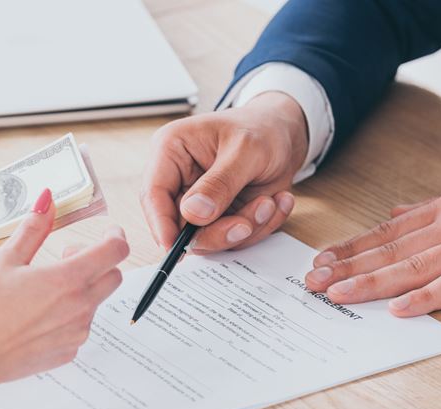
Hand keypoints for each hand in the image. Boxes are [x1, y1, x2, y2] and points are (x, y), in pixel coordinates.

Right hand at [0, 189, 129, 408]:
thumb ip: (34, 228)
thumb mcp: (6, 259)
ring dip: (82, 289)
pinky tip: (38, 314)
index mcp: (69, 279)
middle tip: (65, 258)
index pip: (116, 251)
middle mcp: (81, 307)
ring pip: (96, 301)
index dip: (116, 236)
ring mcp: (77, 332)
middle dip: (98, 261)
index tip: (108, 232)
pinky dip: (70, 314)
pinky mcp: (69, 351)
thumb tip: (48, 200)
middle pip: (114, 276)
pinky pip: (81, 326)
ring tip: (44, 289)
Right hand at [141, 91, 305, 252]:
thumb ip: (220, 183)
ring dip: (245, 227)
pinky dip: (258, 226)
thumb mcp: (246, 149)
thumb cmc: (262, 128)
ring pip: (208, 237)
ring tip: (269, 202)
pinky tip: (275, 201)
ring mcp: (200, 202)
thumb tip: (193, 213)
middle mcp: (180, 179)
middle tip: (246, 225)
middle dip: (217, 231)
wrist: (287, 134)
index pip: (153, 193)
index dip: (161, 223)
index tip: (175, 246)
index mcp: (172, 150)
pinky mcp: (220, 216)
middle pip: (180, 225)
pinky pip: (232, 238)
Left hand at [305, 174, 440, 316]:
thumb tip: (395, 211)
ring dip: (371, 281)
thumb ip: (430, 210)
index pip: (386, 231)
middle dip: (347, 266)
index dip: (350, 247)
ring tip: (338, 294)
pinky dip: (426, 297)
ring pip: (411, 266)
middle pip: (389, 249)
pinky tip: (399, 309)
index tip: (320, 259)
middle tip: (312, 281)